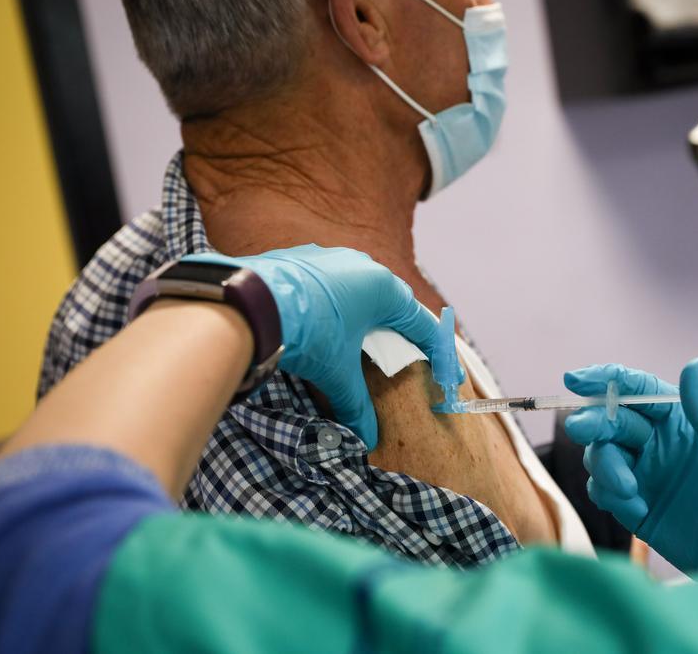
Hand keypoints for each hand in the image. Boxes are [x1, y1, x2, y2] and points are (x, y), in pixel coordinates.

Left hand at [186, 245, 435, 448]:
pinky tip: (325, 321)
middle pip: (391, 303)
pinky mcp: (302, 258)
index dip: (436, 351)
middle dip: (400, 330)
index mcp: (383, 288)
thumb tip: (368, 438)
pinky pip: (330, 282)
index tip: (446, 371)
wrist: (251, 305)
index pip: (420, 323)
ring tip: (362, 338)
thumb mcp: (337, 374)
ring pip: (359, 288)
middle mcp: (362, 265)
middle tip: (404, 354)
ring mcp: (331, 257)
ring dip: (364, 314)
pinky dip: (336, 304)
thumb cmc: (308, 333)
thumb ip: (356, 405)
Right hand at [563, 359, 697, 591]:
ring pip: (602, 456)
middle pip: (611, 422)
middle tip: (580, 428)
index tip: (575, 378)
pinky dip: (607, 494)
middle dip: (594, 422)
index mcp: (681, 422)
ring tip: (629, 490)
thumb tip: (693, 363)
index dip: (604, 380)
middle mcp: (658, 444)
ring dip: (605, 466)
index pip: (637, 391)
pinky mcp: (636, 507)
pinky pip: (603, 490)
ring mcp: (645, 475)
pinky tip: (633, 506)